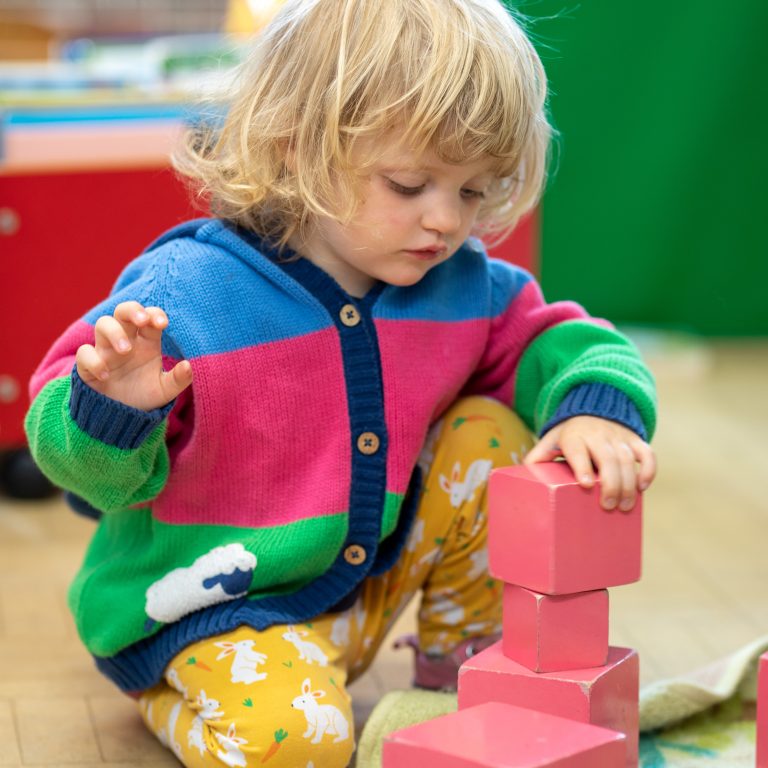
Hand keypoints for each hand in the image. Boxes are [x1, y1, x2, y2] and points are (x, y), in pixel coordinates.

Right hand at [75, 301, 192, 410]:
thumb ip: (178, 380)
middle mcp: (126, 341)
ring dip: (114, 332)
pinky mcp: (88, 366)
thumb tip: (188, 366)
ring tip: (125, 350)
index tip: (162, 324)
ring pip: (103, 324)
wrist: (122, 418)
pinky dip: (93, 360)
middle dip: (132, 310)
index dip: (154, 314)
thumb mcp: (165, 391)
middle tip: (142, 321)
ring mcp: (105, 351)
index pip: (149, 317)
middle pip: (123, 311)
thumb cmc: (144, 397)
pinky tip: (105, 374)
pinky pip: (84, 353)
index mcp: (146, 343)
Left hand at [523, 415, 655, 510]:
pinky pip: (646, 452)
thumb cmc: (568, 436)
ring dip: (628, 483)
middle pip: (607, 457)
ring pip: (627, 458)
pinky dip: (648, 469)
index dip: (583, 466)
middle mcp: (597, 434)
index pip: (578, 450)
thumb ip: (537, 458)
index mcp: (573, 436)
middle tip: (608, 506)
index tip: (586, 485)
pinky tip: (642, 487)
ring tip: (624, 506)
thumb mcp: (550, 442)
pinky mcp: (634, 439)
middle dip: (610, 483)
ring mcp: (618, 436)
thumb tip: (521, 478)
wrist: (592, 410)